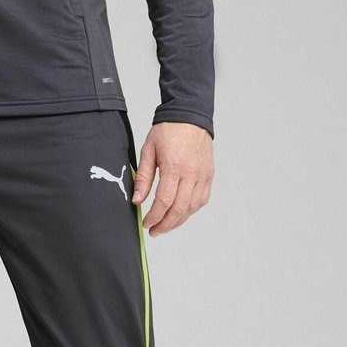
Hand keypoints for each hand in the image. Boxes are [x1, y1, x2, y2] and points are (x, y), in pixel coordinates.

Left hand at [131, 121, 212, 235]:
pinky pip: (202, 199)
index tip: (147, 223)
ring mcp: (203, 175)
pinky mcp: (209, 175)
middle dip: (166, 224)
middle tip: (155, 230)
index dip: (154, 216)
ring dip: (179, 220)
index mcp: (174, 167)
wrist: (189, 116)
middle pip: (180, 209)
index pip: (164, 201)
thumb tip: (137, 200)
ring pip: (192, 207)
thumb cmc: (167, 130)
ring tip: (166, 225)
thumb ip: (143, 177)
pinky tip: (181, 213)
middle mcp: (191, 173)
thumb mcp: (148, 150)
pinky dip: (191, 210)